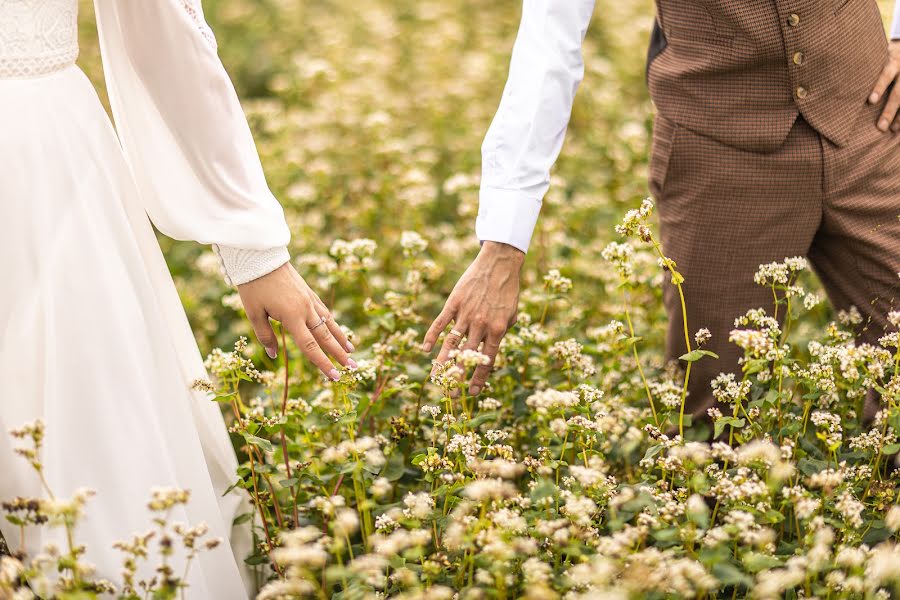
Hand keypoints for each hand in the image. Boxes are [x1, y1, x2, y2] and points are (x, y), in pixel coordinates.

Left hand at [237, 263, 355, 379]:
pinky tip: (337, 329)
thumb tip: (273, 355)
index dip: (323, 363)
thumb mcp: (253, 313)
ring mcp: (309, 300)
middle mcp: (305, 309)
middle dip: (340, 354)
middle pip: (326, 337)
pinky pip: (324, 311)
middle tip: (353, 368)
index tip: (335, 376)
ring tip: (352, 351)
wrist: (260, 257)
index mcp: (292, 317)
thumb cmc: (253, 286)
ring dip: (341, 338)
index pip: (310, 346)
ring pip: (329, 323)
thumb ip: (265, 335)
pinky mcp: (309, 292)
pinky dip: (333, 323)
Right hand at [423, 241, 523, 394]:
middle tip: (451, 393)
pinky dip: (431, 337)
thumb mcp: (512, 314)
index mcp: (498, 330)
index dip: (479, 378)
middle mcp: (481, 325)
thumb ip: (501, 333)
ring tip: (435, 379)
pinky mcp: (454, 303)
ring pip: (450, 344)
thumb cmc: (508, 290)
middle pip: (466, 357)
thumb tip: (490, 349)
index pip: (486, 361)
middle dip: (458, 378)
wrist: (500, 263)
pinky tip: (425, 350)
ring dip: (442, 364)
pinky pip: (440, 323)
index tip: (471, 392)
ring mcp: (465, 314)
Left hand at [869, 40, 899, 131]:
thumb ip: (861, 65)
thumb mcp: (872, 53)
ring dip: (899, 116)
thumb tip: (833, 77)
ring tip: (891, 129)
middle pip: (898, 92)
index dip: (879, 87)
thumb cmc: (879, 53)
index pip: (886, 74)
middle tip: (880, 127)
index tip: (871, 101)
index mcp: (890, 61)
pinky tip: (897, 127)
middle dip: (889, 110)